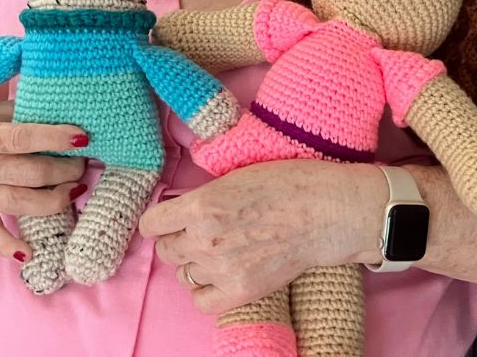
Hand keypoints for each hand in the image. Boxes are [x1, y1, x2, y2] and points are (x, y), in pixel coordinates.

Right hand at [0, 97, 88, 261]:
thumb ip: (13, 109)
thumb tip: (53, 105)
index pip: (21, 138)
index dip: (53, 137)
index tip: (82, 135)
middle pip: (30, 173)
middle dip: (66, 169)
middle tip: (86, 160)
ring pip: (20, 203)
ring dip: (54, 200)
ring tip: (77, 190)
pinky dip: (7, 246)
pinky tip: (30, 253)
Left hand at [138, 160, 385, 313]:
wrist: (325, 212)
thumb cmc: (286, 183)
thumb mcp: (234, 176)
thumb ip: (203, 197)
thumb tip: (181, 209)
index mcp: (199, 205)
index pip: (151, 224)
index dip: (161, 220)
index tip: (170, 219)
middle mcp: (203, 239)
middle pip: (166, 250)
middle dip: (179, 240)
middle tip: (202, 232)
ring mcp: (220, 268)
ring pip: (183, 274)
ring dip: (196, 263)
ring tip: (221, 251)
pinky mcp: (240, 291)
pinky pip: (201, 301)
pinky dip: (207, 290)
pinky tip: (223, 275)